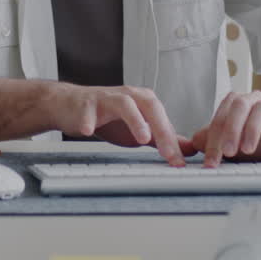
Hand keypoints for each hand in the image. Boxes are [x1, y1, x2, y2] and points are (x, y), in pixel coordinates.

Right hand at [47, 84, 191, 165]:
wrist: (71, 107)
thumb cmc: (107, 116)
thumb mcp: (139, 128)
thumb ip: (162, 138)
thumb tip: (188, 150)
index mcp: (144, 101)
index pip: (163, 120)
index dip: (173, 141)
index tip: (178, 163)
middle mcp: (129, 96)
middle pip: (150, 107)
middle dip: (161, 130)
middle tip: (168, 153)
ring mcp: (106, 99)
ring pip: (124, 104)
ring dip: (135, 120)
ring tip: (143, 138)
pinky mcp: (86, 104)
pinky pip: (88, 111)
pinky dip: (89, 120)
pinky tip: (88, 131)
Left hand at [190, 91, 260, 165]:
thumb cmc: (258, 139)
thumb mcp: (233, 141)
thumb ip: (214, 139)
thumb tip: (194, 141)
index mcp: (237, 105)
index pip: (221, 117)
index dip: (213, 140)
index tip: (211, 162)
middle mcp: (255, 101)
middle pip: (239, 105)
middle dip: (231, 129)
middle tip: (228, 152)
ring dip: (253, 129)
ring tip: (248, 150)